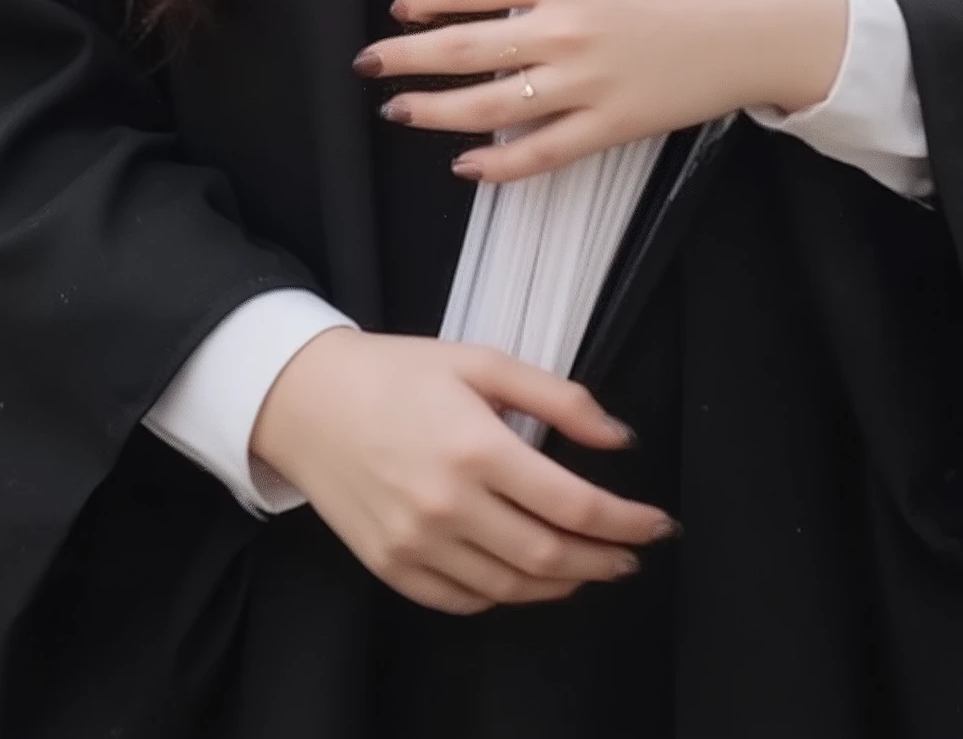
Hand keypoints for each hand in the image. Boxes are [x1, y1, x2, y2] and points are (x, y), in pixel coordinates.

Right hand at [251, 327, 676, 612]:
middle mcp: (447, 504)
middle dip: (603, 560)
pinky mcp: (390, 566)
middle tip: (630, 555)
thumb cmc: (397, 373)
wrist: (306, 400)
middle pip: (548, 555)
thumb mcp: (482, 362)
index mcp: (475, 446)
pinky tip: (525, 577)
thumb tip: (620, 438)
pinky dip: (505, 596)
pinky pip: (462, 600)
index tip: (656, 524)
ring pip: (510, 586)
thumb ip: (558, 398)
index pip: (572, 503)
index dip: (625, 520)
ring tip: (588, 567)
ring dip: (562, 584)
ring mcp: (416, 543)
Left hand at [357, 0, 847, 181]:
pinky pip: (544, 152)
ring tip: (398, 114)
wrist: (774, 20)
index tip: (400, 8)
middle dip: (406, 59)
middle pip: (465, 50)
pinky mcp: (613, 125)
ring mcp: (586, 83)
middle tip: (368, 66)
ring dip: (435, 113)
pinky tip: (467, 167)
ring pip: (491, 107)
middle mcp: (565, 31)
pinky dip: (501, 165)